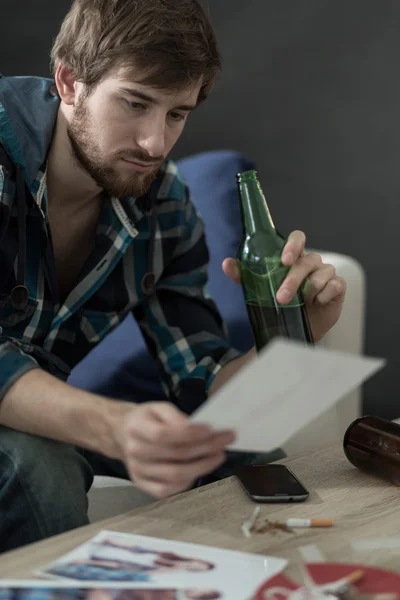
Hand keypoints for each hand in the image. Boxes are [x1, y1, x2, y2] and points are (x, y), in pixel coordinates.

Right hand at [112, 402, 234, 497]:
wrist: (124, 434)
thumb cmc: (148, 419)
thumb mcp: (159, 408)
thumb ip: (176, 416)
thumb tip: (197, 427)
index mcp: (137, 428)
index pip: (164, 435)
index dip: (189, 433)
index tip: (211, 429)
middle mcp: (135, 451)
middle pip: (175, 455)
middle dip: (206, 448)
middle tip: (227, 440)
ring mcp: (137, 471)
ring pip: (175, 475)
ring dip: (203, 466)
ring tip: (219, 455)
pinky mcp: (142, 484)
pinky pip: (168, 490)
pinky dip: (188, 482)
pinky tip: (200, 469)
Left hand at [222, 230, 345, 342]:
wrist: (293, 330)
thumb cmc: (278, 304)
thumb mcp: (258, 290)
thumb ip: (243, 275)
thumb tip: (226, 263)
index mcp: (294, 257)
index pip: (298, 238)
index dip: (293, 245)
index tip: (284, 260)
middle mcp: (311, 262)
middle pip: (306, 262)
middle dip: (292, 281)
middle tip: (281, 298)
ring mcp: (326, 273)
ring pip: (320, 275)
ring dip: (308, 291)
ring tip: (300, 304)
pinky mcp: (338, 287)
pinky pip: (334, 286)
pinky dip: (324, 297)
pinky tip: (316, 304)